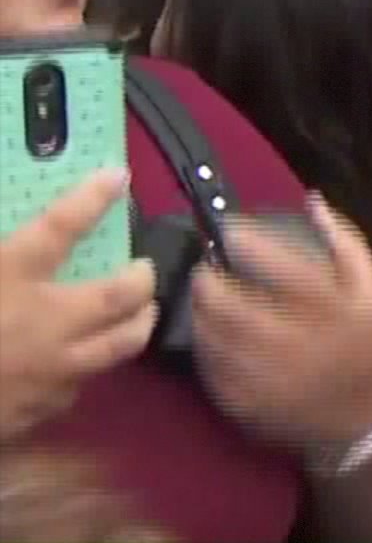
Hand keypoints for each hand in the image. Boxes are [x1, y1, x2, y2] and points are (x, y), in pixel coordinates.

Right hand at [0, 171, 157, 441]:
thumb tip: (11, 244)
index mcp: (9, 279)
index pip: (62, 226)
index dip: (92, 198)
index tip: (116, 177)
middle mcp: (44, 323)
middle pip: (119, 295)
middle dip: (141, 278)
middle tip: (143, 268)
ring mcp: (51, 371)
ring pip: (120, 345)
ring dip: (137, 323)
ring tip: (141, 311)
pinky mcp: (43, 410)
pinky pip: (82, 384)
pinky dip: (88, 367)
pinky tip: (81, 363)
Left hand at [190, 196, 371, 458]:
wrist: (368, 412)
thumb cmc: (366, 339)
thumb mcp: (371, 286)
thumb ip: (344, 240)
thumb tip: (311, 200)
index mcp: (331, 308)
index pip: (279, 266)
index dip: (245, 242)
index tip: (228, 229)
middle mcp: (297, 342)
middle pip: (232, 304)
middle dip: (208, 279)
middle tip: (204, 268)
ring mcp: (268, 377)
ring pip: (213, 336)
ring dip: (200, 311)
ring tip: (201, 297)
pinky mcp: (247, 403)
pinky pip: (210, 367)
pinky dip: (203, 345)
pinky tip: (209, 333)